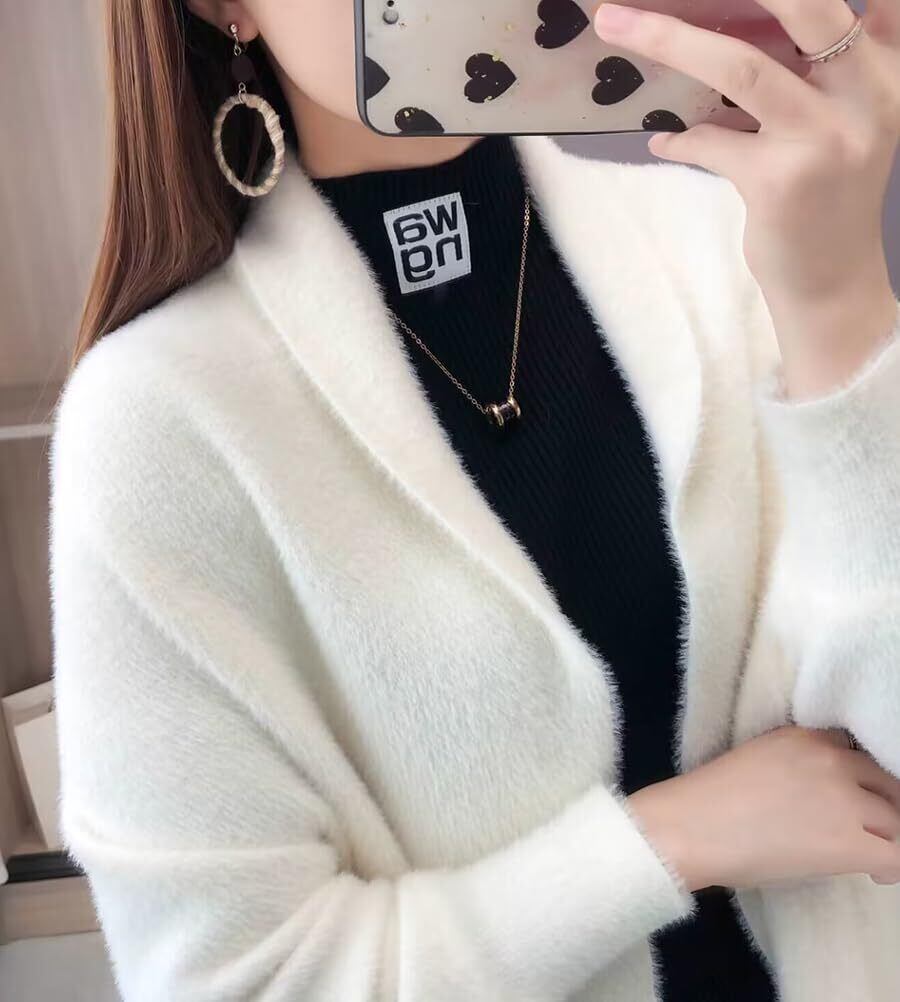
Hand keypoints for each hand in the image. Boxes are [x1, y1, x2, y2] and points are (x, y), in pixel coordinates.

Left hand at [593, 1, 899, 397]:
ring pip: (742, 68)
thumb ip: (834, 65)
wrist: (834, 283)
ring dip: (669, 40)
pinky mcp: (779, 181)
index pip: (863, 0)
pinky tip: (662, 137)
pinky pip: (711, 142)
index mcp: (883, 70)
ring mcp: (823, 138)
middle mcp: (865, 94)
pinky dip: (680, 137)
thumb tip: (761, 21)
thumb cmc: (832, 198)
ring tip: (614, 25)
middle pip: (803, 6)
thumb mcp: (850, 120)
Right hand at [627, 726, 899, 891]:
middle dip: (885, 805)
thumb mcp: (758, 761)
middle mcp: (832, 759)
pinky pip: (897, 855)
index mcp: (804, 736)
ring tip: (872, 855)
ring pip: (896, 818)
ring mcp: (844, 799)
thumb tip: (816, 800)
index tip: (853, 797)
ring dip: (887, 836)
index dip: (860, 778)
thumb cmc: (707, 801)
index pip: (857, 750)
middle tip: (870, 830)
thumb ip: (796, 768)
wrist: (690, 826)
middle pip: (887, 781)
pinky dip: (891, 867)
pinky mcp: (848, 842)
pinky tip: (875, 875)